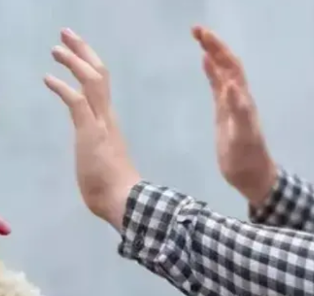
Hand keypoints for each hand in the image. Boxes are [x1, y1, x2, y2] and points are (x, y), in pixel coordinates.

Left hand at [44, 28, 139, 229]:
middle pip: (99, 73)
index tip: (75, 49)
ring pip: (91, 81)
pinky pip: (77, 103)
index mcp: (108, 120)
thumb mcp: (99, 159)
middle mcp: (106, 116)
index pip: (101, 83)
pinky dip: (62, 87)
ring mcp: (100, 123)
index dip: (88, 62)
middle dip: (82, 50)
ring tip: (56, 48)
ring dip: (74, 61)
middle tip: (66, 34)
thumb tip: (89, 152)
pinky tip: (48, 78)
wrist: (124, 201)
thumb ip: (94, 148)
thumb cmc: (111, 187)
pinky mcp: (90, 133)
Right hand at [192, 26, 276, 204]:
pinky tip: (204, 63)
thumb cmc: (245, 157)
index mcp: (241, 98)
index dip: (217, 48)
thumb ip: (238, 110)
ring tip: (198, 39)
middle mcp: (238, 95)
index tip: (201, 34)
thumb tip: (230, 83)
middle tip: (195, 30)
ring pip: (222, 71)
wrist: (250, 173)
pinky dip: (211, 71)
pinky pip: (217, 85)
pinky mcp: (224, 111)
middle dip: (213, 44)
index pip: (230, 65)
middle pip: (227, 63)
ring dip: (212, 53)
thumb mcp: (243, 135)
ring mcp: (231, 102)